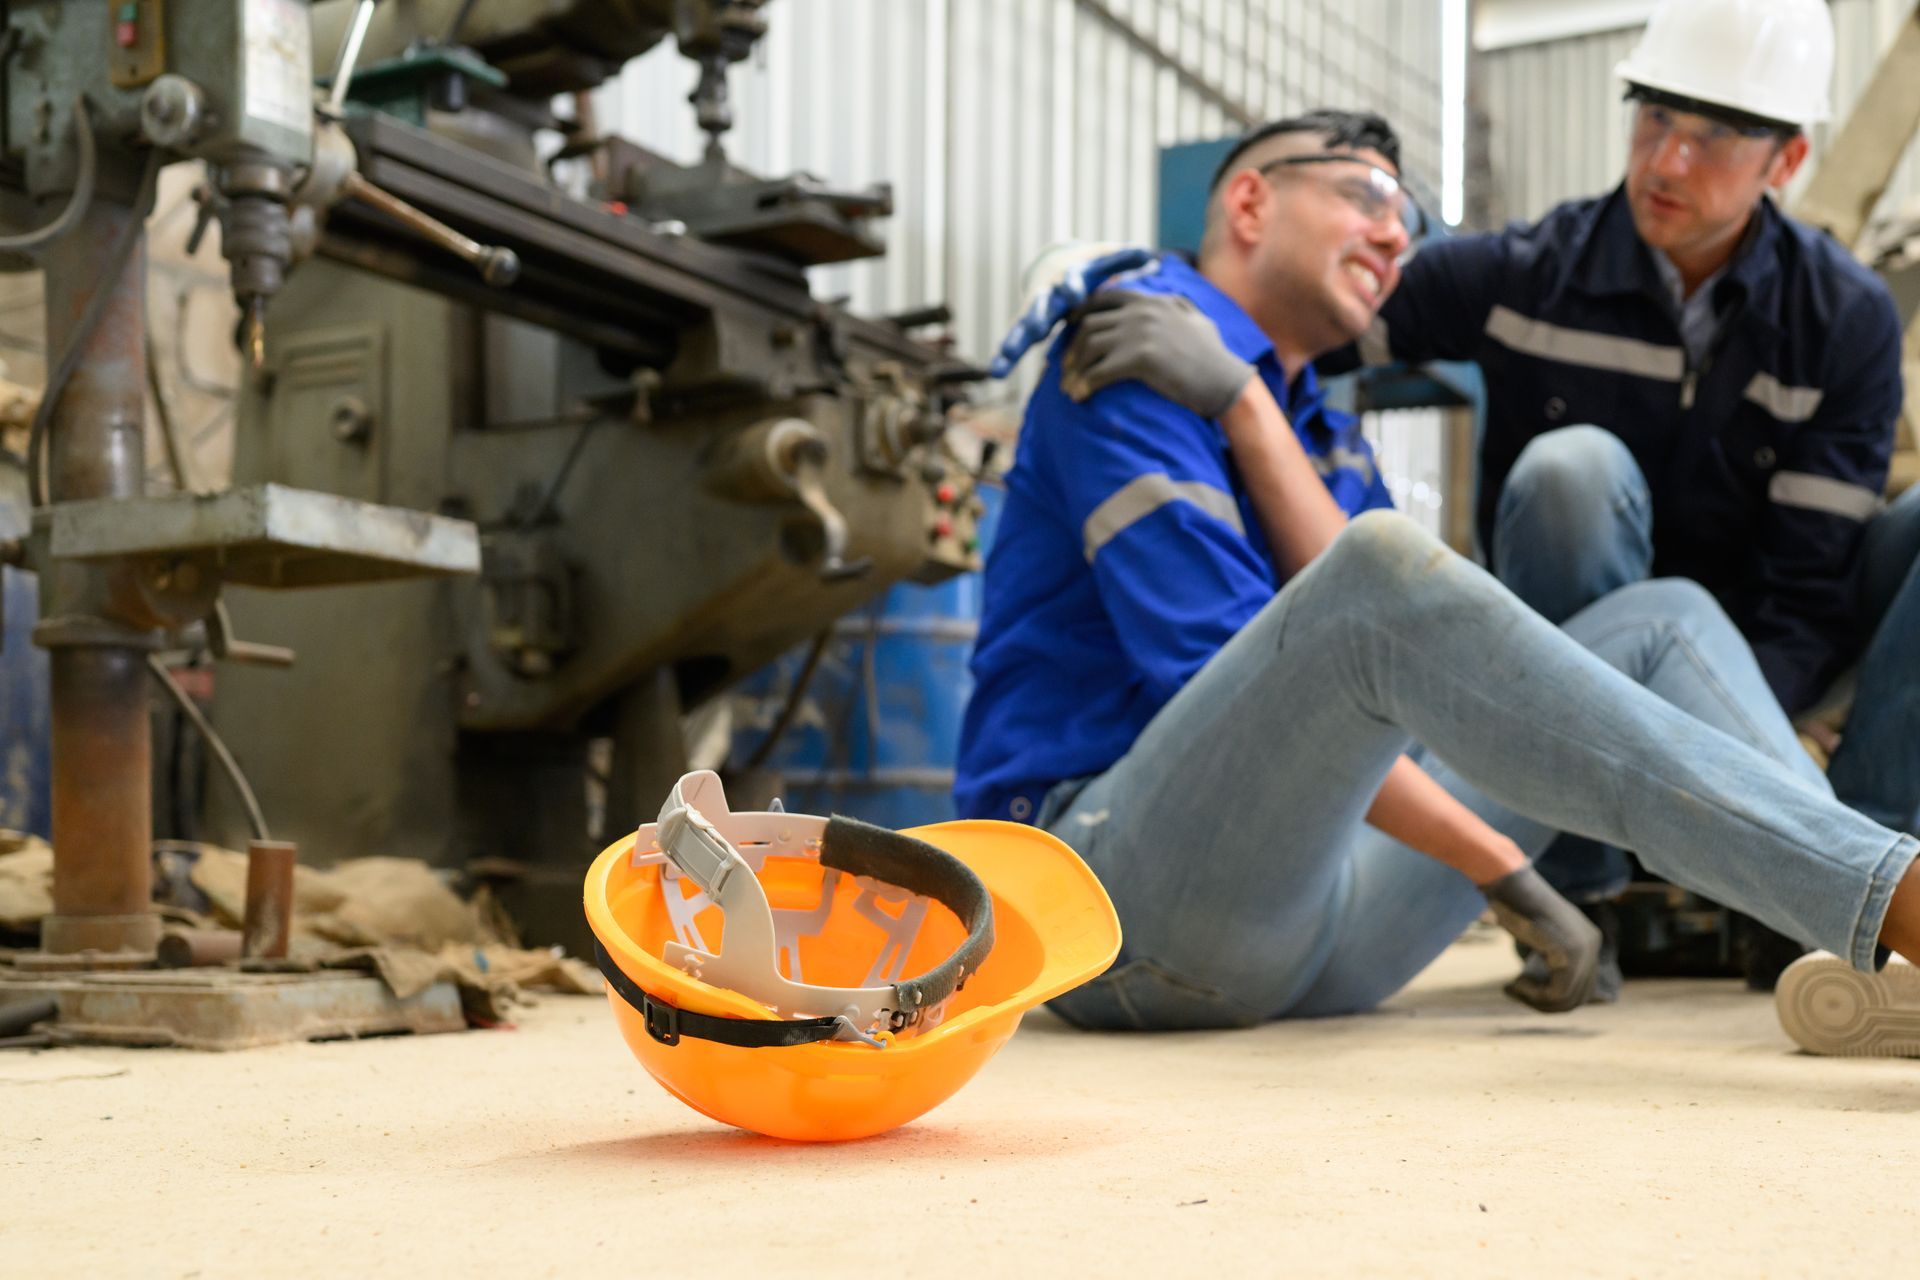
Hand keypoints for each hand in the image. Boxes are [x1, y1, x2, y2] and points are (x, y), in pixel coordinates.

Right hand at [989, 244, 1155, 377]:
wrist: (1057, 265)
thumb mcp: (1105, 262)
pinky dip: (1005, 357)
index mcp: (1069, 278)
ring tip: (1004, 360)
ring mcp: (1034, 311)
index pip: (1071, 281)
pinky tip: (995, 373)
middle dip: (1038, 315)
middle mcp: (1048, 294)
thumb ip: (1125, 260)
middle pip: (1041, 304)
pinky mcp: (1025, 326)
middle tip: (1037, 327)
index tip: (1075, 294)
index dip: (1073, 287)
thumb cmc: (1089, 269)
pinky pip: (1014, 342)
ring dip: (1014, 343)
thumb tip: (1150, 256)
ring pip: (1021, 327)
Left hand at [1059, 290, 1255, 419]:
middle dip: (1071, 349)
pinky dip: (1084, 384)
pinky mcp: (1140, 358)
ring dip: (1073, 369)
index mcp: (1150, 300)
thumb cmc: (1213, 355)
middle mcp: (1142, 311)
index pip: (1103, 299)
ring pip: (1088, 347)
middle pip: (1088, 325)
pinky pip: (1099, 371)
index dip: (1080, 315)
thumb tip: (1168, 300)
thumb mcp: (1194, 318)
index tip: (1069, 333)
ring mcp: (1140, 332)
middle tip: (1065, 370)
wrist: (1225, 380)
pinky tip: (1080, 396)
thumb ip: (1175, 305)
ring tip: (1069, 388)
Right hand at [1481, 864, 1601, 1012]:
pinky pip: (1557, 992)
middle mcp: (1593, 945)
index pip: (1583, 986)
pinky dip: (1534, 996)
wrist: (1508, 884)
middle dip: (1546, 1004)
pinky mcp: (1567, 953)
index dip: (1554, 998)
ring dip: (1537, 1001)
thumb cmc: (1516, 905)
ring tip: (1514, 988)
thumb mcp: (1542, 934)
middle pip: (1578, 996)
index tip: (1525, 991)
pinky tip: (1515, 984)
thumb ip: (1554, 957)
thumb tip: (1555, 994)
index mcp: (1590, 940)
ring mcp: (1583, 949)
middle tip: (1516, 993)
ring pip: (1567, 998)